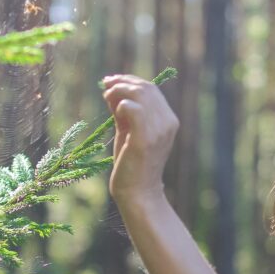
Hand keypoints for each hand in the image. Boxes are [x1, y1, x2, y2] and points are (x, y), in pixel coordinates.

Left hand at [101, 74, 178, 207]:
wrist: (138, 193)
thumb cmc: (132, 164)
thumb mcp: (129, 132)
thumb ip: (125, 112)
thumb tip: (113, 91)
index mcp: (169, 120)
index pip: (152, 89)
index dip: (131, 80)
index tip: (112, 80)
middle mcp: (168, 123)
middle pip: (147, 88)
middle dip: (123, 81)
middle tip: (105, 84)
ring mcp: (159, 130)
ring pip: (141, 94)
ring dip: (120, 90)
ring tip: (106, 94)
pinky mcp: (145, 139)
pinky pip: (134, 109)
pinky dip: (122, 104)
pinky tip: (114, 110)